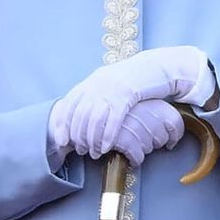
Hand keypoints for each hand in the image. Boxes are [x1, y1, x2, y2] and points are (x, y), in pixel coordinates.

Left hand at [50, 46, 212, 157]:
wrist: (158, 66)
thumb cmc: (136, 79)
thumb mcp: (112, 83)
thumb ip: (97, 95)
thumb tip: (83, 116)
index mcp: (93, 80)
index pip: (69, 103)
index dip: (63, 124)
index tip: (62, 140)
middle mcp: (99, 83)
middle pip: (80, 114)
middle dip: (78, 136)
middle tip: (80, 150)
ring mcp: (113, 88)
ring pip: (95, 118)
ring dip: (93, 139)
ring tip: (95, 152)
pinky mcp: (128, 93)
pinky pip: (113, 118)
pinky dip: (108, 135)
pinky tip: (107, 147)